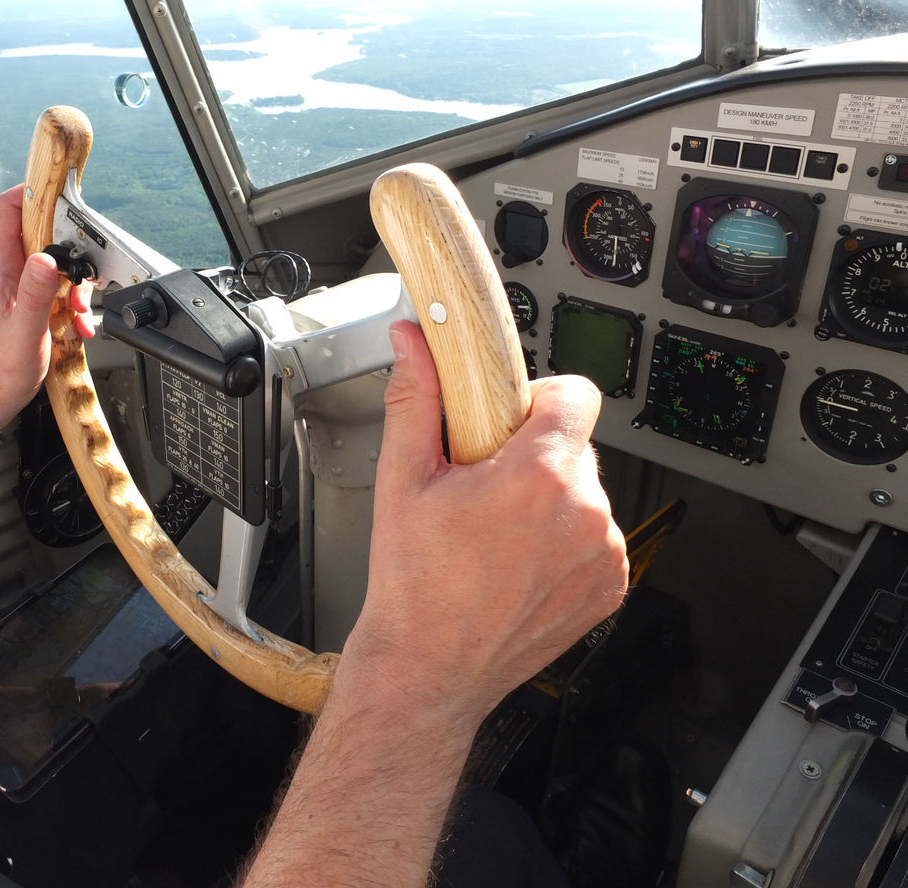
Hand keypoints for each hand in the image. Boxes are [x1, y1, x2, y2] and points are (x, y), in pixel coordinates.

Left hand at [0, 185, 92, 439]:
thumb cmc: (1, 366)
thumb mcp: (23, 329)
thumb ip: (35, 293)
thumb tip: (47, 259)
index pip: (11, 208)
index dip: (36, 192)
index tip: (63, 192)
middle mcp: (11, 267)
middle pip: (43, 229)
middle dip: (71, 246)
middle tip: (84, 268)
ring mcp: (24, 282)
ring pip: (59, 259)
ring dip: (78, 281)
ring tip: (79, 307)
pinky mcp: (37, 297)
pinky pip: (64, 285)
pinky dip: (77, 301)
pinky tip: (78, 322)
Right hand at [345, 320, 627, 724]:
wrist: (429, 669)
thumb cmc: (414, 586)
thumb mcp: (402, 480)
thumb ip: (415, 398)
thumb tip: (414, 344)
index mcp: (537, 477)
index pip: (575, 393)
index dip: (537, 399)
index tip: (508, 422)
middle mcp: (584, 513)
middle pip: (573, 445)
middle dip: (532, 456)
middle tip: (484, 490)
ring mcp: (603, 554)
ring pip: (585, 493)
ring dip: (550, 502)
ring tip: (497, 536)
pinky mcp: (611, 587)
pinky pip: (596, 538)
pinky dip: (564, 542)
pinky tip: (518, 564)